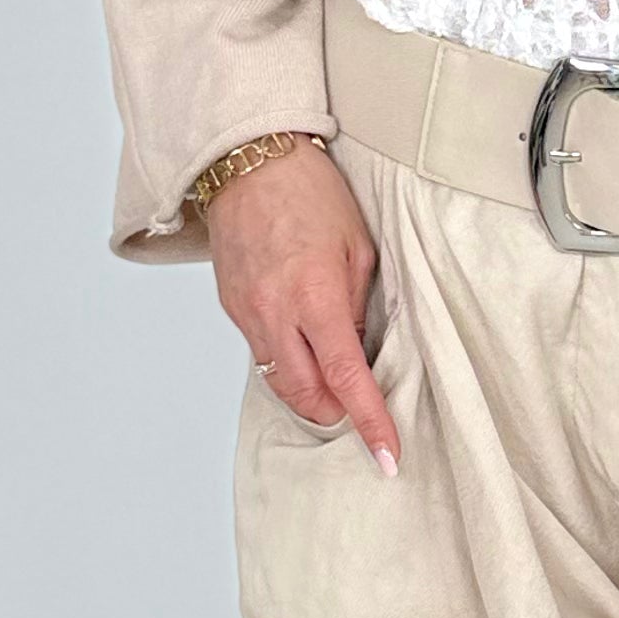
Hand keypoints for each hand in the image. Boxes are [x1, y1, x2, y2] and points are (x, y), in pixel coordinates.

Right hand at [207, 144, 400, 474]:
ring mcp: (248, 314)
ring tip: (333, 381)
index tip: (387, 454)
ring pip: (279, 382)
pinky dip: (286, 363)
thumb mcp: (358, 246)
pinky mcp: (232, 309)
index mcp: (315, 296)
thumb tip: (358, 349)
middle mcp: (275, 313)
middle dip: (336, 413)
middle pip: (306, 395)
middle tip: (359, 409)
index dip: (369, 421)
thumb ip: (358, 305)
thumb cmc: (310, 193)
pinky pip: (262, 354)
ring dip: (309, 393)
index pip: (346, 377)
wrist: (248, 163)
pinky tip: (303, 347)